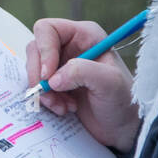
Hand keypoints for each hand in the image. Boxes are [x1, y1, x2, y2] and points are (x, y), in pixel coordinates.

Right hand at [26, 17, 141, 152]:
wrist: (121, 128)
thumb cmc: (123, 101)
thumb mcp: (109, 83)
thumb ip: (82, 72)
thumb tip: (52, 78)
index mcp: (84, 35)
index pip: (48, 30)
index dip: (44, 50)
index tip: (48, 75)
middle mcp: (70, 46)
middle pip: (35, 49)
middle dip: (39, 75)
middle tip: (51, 95)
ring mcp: (61, 65)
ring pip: (34, 69)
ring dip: (44, 91)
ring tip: (64, 106)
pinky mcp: (55, 83)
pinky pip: (37, 86)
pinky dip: (45, 100)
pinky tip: (63, 109)